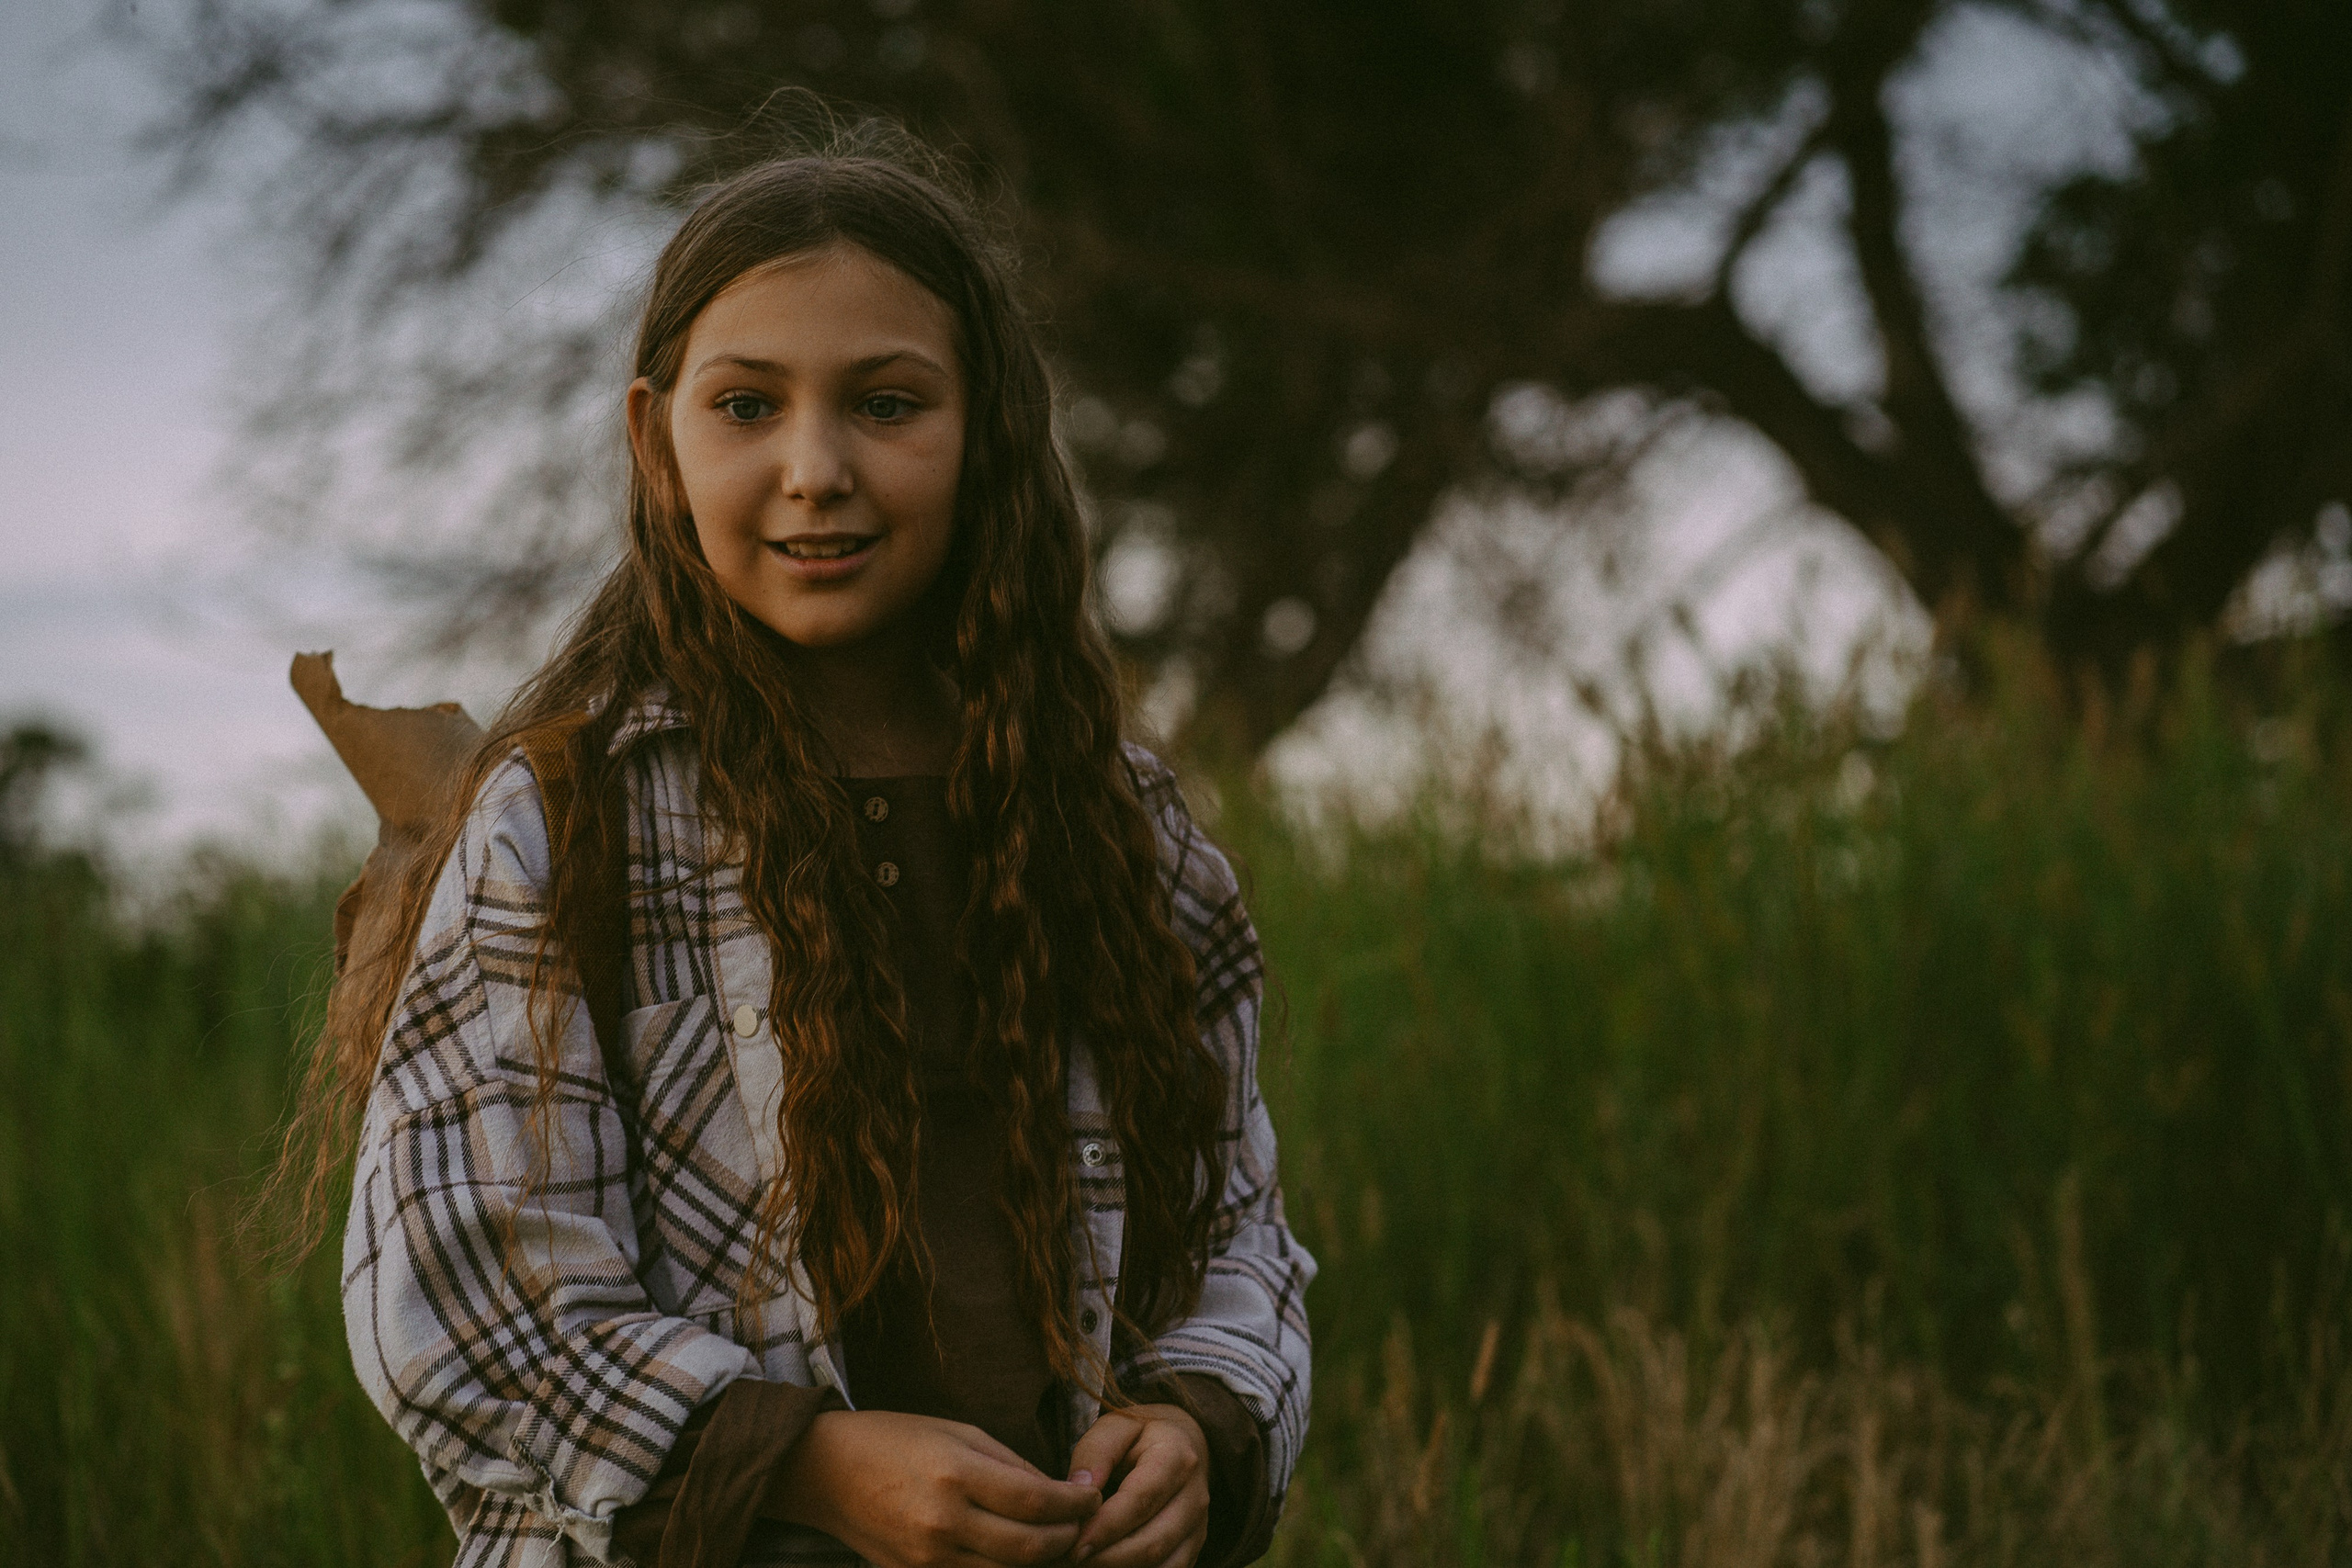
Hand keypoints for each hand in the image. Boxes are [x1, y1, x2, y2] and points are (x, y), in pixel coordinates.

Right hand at [767, 1409, 1101, 1567]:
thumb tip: (1056, 1490)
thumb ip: (1010, 1464)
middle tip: (1083, 1524)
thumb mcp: (958, 1432)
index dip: (1073, 1503)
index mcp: (955, 1473)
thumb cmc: (895, 1439)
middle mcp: (943, 1521)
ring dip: (1040, 1562)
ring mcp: (928, 1557)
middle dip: (1066, 1539)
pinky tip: (1017, 1555)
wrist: (826, 1471)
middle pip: (1028, 1547)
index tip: (1091, 1496)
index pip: (1034, 1500)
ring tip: (1057, 1542)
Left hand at [1062, 1403, 1209, 1567]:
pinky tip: (1107, 1567)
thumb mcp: (1116, 1426)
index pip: (1140, 1500)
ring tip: (1086, 1566)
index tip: (1074, 1545)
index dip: (1106, 1527)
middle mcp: (1195, 1496)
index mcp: (1176, 1458)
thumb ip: (1096, 1452)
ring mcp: (1199, 1525)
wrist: (1183, 1442)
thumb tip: (1078, 1489)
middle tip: (1072, 1560)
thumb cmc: (1141, 1435)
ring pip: (1164, 1565)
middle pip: (1153, 1542)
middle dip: (1109, 1559)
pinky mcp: (1195, 1546)